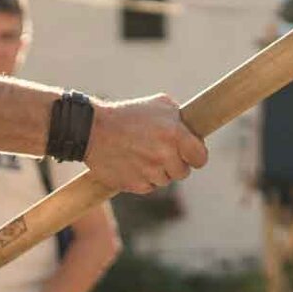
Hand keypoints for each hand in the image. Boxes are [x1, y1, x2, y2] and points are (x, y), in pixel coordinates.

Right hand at [84, 94, 208, 194]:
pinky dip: (143, 178)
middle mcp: (165, 156)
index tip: (190, 153)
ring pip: (165, 180)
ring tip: (143, 154)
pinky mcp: (135, 185)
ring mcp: (150, 172)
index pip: (201, 158)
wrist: (92, 130)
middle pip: (183, 172)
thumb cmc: (128, 114)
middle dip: (176, 163)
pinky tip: (132, 163)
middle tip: (161, 151)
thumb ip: (181, 119)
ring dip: (159, 171)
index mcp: (175, 135)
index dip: (196, 156)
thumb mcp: (159, 105)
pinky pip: (148, 187)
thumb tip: (195, 130)